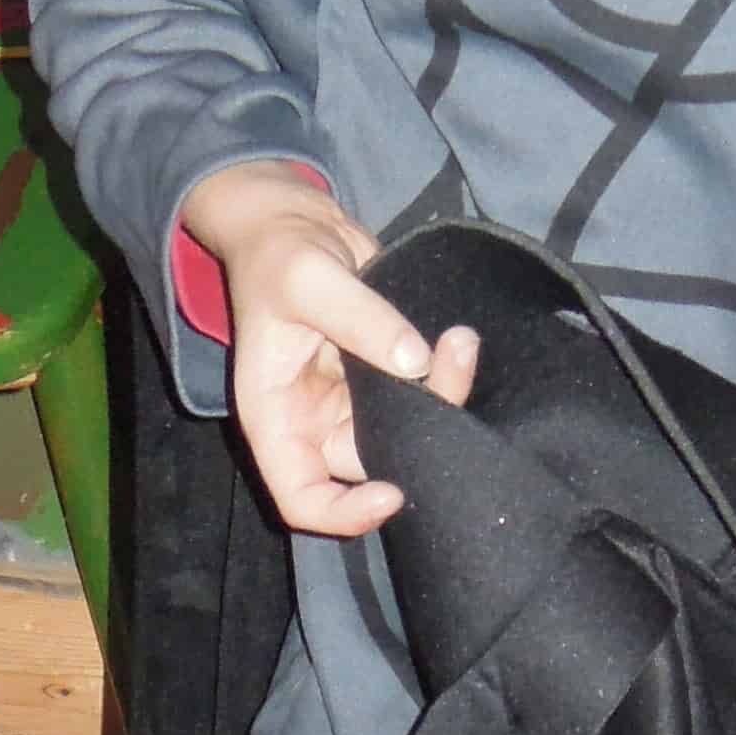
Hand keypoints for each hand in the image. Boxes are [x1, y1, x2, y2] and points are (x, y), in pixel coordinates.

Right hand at [179, 161, 475, 538]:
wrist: (295, 221)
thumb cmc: (278, 251)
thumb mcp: (308, 277)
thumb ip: (360, 317)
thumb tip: (417, 361)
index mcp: (275, 417)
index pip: (302, 498)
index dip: (346, 512)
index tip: (395, 489)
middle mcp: (313, 420)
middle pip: (371, 463)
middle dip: (420, 430)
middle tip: (452, 364)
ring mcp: (350, 400)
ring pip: (407, 429)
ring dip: (443, 395)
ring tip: (460, 341)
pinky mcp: (382, 375)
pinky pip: (422, 395)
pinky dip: (446, 377)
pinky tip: (459, 341)